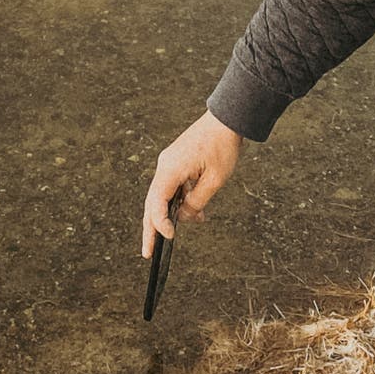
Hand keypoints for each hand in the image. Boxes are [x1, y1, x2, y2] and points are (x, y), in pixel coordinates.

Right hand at [142, 113, 242, 257]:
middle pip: (152, 202)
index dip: (159, 223)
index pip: (156, 202)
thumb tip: (184, 216)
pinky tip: (196, 212)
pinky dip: (179, 201)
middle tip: (148, 253)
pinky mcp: (176, 163)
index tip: (170, 237)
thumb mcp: (215, 179)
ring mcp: (169, 164)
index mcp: (171, 169)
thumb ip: (197, 201)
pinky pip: (172, 187)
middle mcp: (165, 166)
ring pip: (162, 196)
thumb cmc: (222, 146)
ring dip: (171, 214)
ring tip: (187, 227)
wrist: (226, 120)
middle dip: (151, 228)